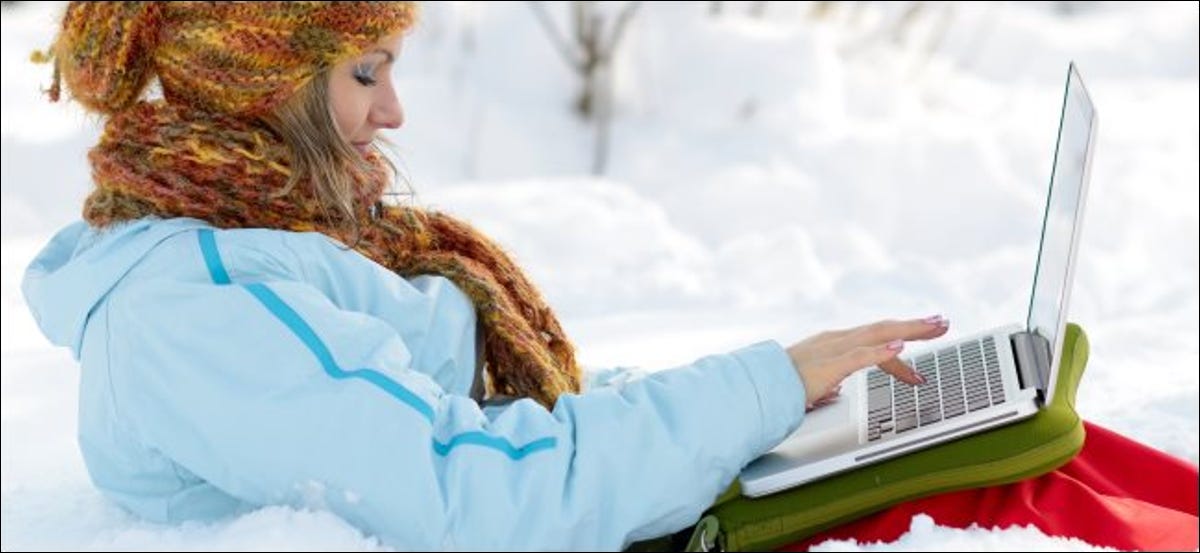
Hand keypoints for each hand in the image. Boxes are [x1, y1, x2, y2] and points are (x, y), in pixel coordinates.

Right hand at [786, 315, 949, 405]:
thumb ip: (825, 383)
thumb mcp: (811, 385)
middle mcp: (836, 340)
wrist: (758, 387)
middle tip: (941, 322)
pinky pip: (860, 356)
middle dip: (914, 326)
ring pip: (878, 334)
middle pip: (883, 328)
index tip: (918, 368)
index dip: (899, 353)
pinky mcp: (828, 364)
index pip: (873, 343)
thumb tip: (833, 390)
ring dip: (908, 330)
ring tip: (933, 327)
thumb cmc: (780, 387)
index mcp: (833, 345)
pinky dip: (882, 351)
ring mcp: (833, 350)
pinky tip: (900, 348)